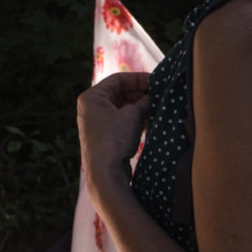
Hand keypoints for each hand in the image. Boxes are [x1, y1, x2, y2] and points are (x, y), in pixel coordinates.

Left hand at [77, 71, 151, 187]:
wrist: (105, 173)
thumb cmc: (114, 139)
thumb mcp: (132, 114)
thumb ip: (144, 102)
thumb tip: (154, 96)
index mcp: (92, 97)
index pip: (118, 79)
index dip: (138, 79)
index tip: (156, 81)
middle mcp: (92, 108)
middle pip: (120, 93)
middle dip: (140, 94)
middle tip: (160, 95)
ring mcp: (98, 123)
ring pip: (123, 108)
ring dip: (140, 107)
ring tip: (158, 107)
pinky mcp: (106, 137)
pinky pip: (123, 121)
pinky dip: (137, 119)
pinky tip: (151, 119)